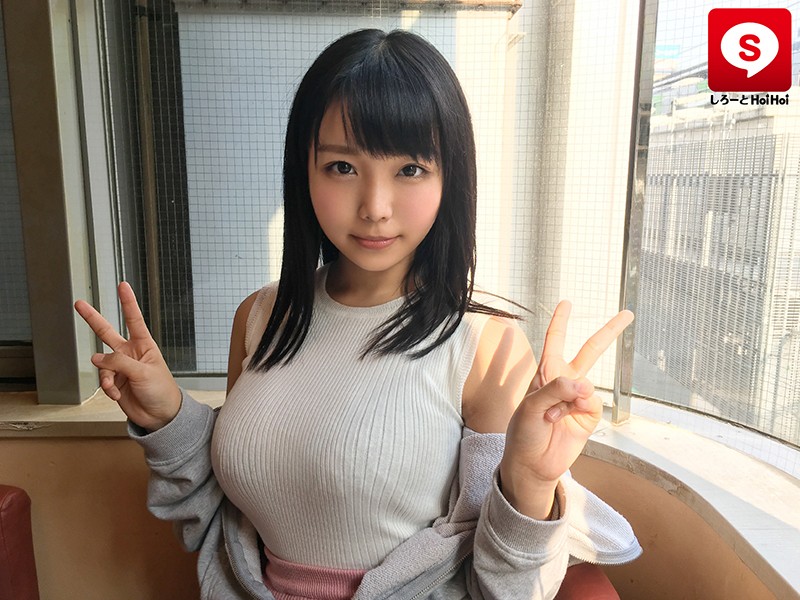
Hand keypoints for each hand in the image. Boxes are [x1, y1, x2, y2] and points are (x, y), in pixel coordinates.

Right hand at [74, 283, 180, 430]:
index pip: (134, 319)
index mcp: (144, 345)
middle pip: (107, 332)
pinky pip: (102, 380)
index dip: (128, 302)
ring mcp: (120, 367)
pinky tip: (117, 393)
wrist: (160, 415)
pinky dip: (108, 388)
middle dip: (93, 318)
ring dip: (106, 376)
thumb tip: (97, 357)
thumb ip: (119, 363)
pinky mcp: (114, 381)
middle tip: (79, 304)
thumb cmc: (162, 390)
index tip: (123, 286)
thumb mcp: (144, 373)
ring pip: (101, 364)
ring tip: (115, 385)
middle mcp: (130, 353)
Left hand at [499, 302, 633, 517]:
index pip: (555, 340)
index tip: (567, 302)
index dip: (561, 321)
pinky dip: (578, 410)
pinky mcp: (589, 417)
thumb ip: (556, 390)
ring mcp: (578, 399)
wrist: (531, 464)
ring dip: (569, 399)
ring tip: (551, 416)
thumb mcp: (530, 406)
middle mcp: (564, 382)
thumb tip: (586, 385)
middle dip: (609, 332)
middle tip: (628, 313)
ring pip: (588, 384)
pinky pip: (592, 403)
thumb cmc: (523, 432)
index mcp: (545, 373)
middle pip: (590, 350)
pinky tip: (563, 420)